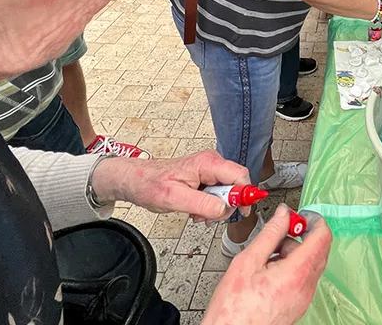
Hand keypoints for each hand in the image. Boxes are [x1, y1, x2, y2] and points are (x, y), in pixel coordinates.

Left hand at [92, 150, 249, 221]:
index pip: (240, 175)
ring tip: (197, 215)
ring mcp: (209, 171)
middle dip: (226, 205)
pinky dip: (210, 207)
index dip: (245, 194)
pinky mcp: (206, 179)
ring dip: (216, 209)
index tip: (242, 211)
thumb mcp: (174, 198)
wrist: (136, 180)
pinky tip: (197, 211)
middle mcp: (212, 164)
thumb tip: (224, 209)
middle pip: (236, 186)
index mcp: (208, 163)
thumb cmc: (150, 184)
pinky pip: (218, 195)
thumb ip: (202, 204)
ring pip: (228, 193)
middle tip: (208, 217)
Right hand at [202, 205, 331, 324]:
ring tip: (265, 259)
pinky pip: (302, 279)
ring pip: (309, 264)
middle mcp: (306, 287)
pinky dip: (290, 269)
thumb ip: (270, 233)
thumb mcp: (248, 261)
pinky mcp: (297, 306)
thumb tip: (283, 214)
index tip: (300, 215)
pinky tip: (267, 273)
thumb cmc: (234, 308)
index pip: (322, 237)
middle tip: (277, 234)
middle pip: (317, 250)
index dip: (314, 220)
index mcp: (297, 273)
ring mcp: (303, 298)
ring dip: (293, 254)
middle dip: (299, 237)